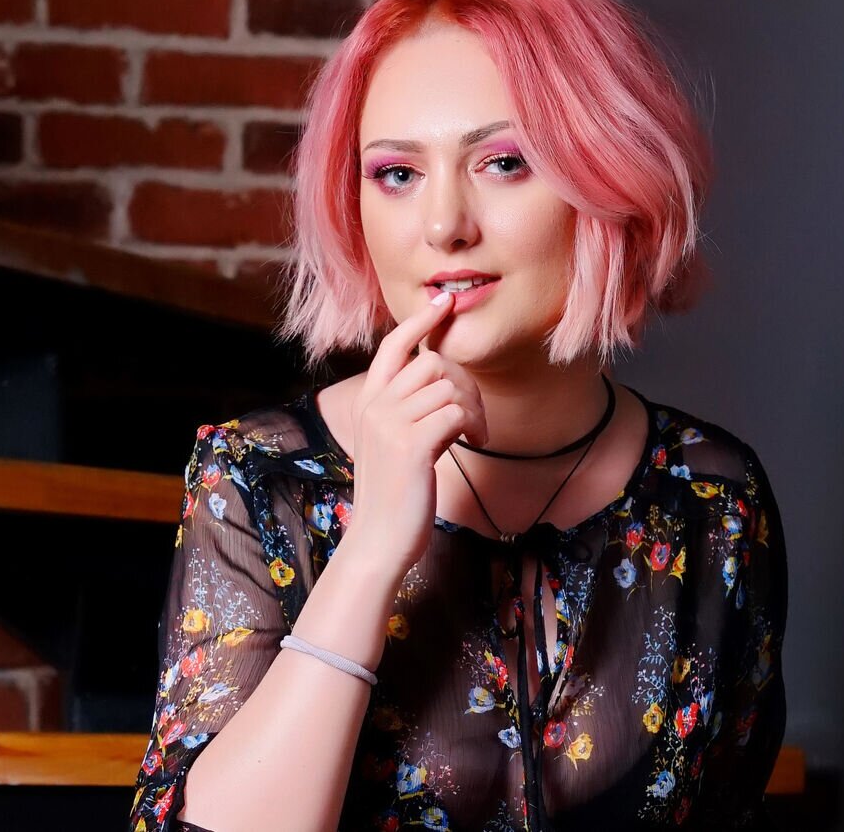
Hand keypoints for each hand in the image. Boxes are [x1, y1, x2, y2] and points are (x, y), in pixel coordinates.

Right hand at [342, 291, 488, 577]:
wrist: (378, 541)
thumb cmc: (392, 496)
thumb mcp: (391, 443)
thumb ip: (406, 410)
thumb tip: (440, 381)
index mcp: (368, 402)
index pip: (393, 345)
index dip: (421, 320)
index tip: (445, 302)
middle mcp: (375, 406)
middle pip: (432, 361)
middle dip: (465, 382)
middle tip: (475, 417)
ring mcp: (391, 424)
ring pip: (448, 386)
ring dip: (474, 408)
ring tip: (475, 434)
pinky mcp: (412, 446)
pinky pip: (456, 412)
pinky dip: (474, 425)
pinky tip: (473, 444)